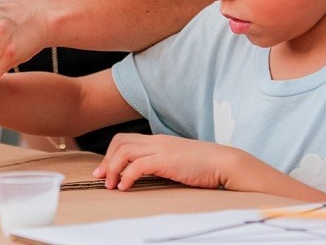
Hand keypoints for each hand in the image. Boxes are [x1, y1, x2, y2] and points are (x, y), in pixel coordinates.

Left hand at [93, 133, 233, 191]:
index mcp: (158, 140)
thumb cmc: (204, 165)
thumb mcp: (178, 161)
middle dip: (106, 160)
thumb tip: (147, 174)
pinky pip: (138, 165)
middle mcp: (157, 141)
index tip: (104, 170)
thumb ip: (162, 163)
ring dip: (112, 168)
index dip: (111, 153)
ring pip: (125, 151)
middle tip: (100, 177)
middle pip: (120, 141)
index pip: (126, 139)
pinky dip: (127, 175)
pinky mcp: (167, 160)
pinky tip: (124, 187)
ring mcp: (161, 149)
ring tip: (110, 185)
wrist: (224, 162)